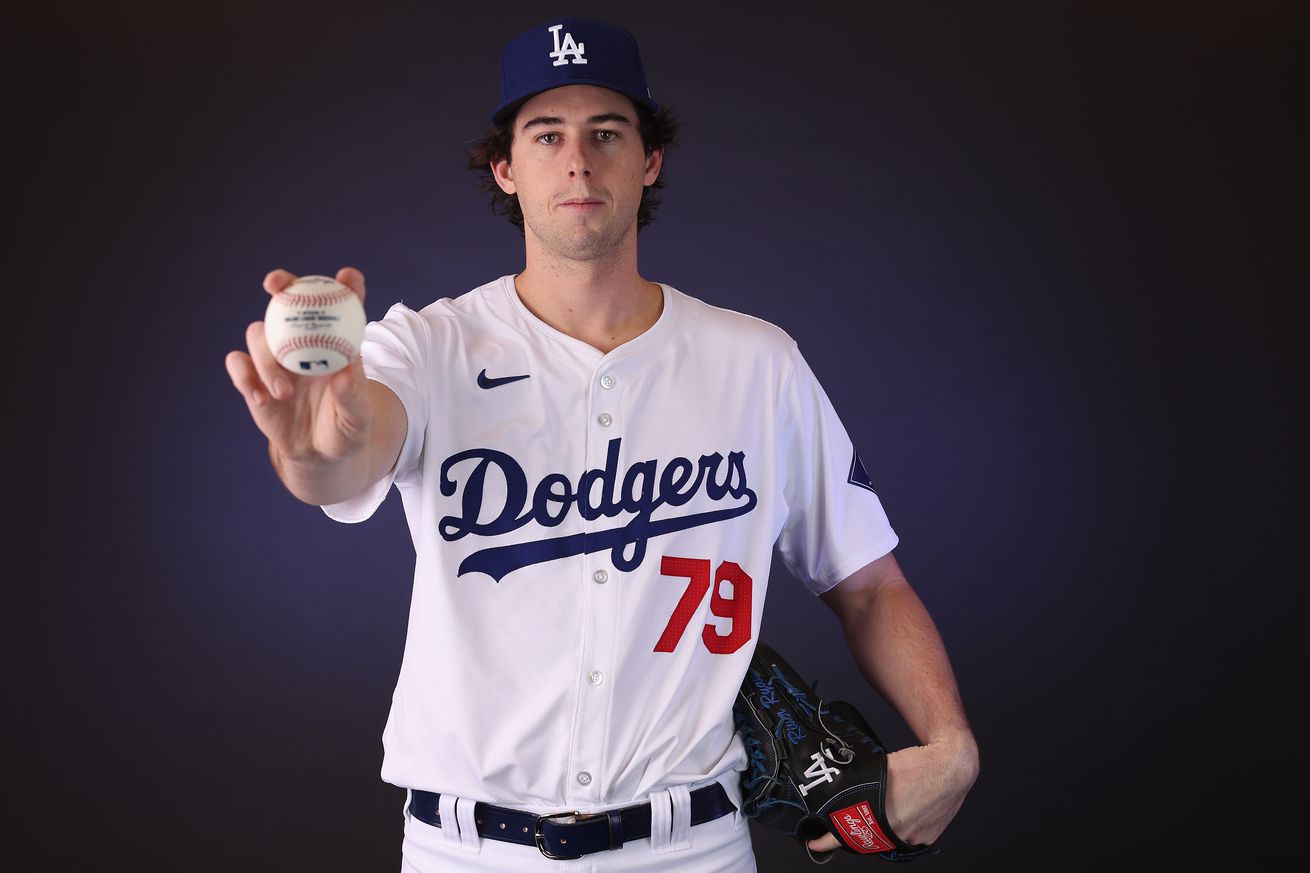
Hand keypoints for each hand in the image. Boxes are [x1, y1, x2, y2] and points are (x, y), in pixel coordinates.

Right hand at [225, 266, 372, 471]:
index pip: (340, 304)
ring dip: (266, 356)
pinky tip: (261, 398)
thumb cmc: (346, 430)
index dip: (343, 285)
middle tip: (276, 286)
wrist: (320, 454)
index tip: (346, 277)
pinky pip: (238, 365)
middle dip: (281, 285)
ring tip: (284, 392)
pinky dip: (244, 376)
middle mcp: (302, 342)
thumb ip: (353, 395)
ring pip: (259, 334)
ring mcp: (274, 358)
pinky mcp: (252, 379)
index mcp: (335, 342)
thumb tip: (345, 372)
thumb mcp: (357, 419)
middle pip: (287, 300)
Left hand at [806, 735, 979, 854]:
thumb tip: (840, 786)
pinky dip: (897, 829)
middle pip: (868, 840)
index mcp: (885, 819)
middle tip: (834, 833)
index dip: (829, 841)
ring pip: (886, 839)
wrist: (954, 765)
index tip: (814, 844)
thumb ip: (861, 783)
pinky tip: (895, 816)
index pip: (849, 835)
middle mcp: (899, 833)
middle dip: (852, 835)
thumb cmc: (920, 764)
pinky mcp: (928, 836)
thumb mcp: (881, 769)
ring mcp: (915, 837)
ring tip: (869, 818)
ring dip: (876, 832)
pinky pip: (906, 838)